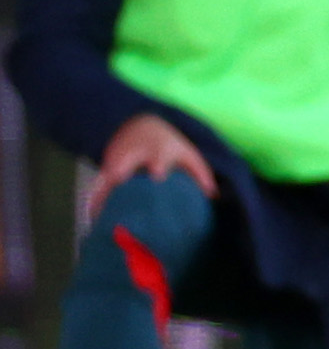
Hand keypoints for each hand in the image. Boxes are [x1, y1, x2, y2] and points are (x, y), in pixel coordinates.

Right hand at [91, 112, 213, 218]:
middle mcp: (133, 154)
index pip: (158, 156)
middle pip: (122, 166)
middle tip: (121, 201)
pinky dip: (94, 203)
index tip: (157, 174)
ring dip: (104, 199)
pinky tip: (93, 221)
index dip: (157, 164)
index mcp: (157, 150)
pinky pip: (96, 188)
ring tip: (104, 223)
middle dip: (120, 180)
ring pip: (105, 180)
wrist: (138, 125)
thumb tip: (213, 195)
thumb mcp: (188, 153)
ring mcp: (115, 161)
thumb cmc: (169, 145)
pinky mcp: (103, 170)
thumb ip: (201, 173)